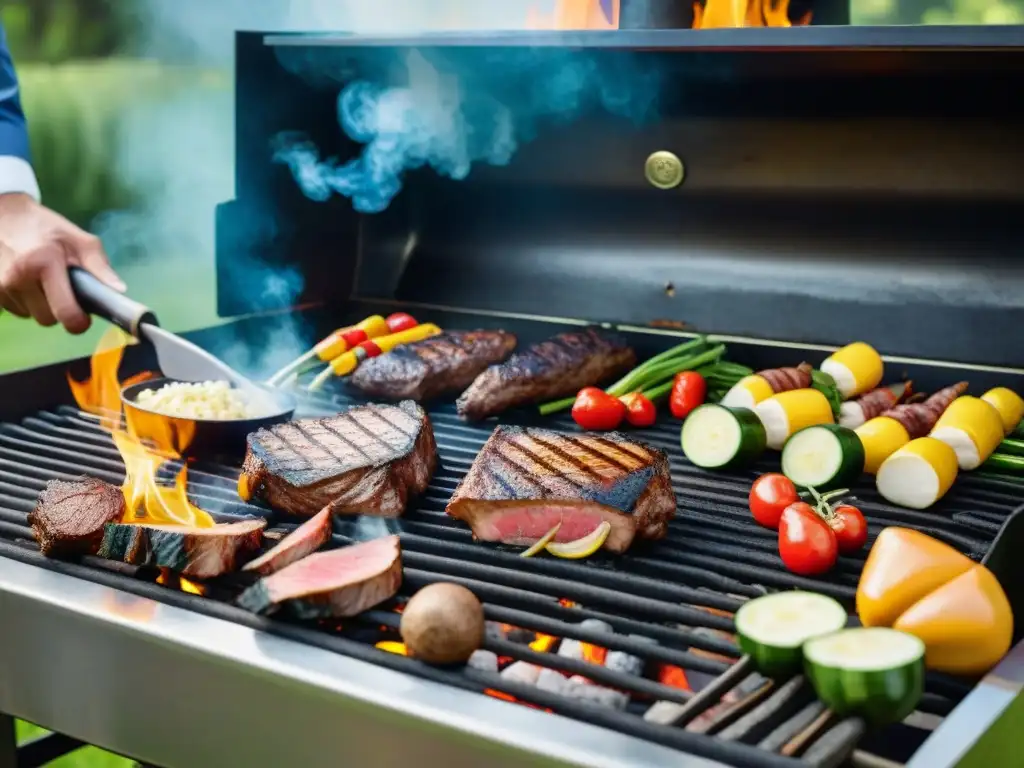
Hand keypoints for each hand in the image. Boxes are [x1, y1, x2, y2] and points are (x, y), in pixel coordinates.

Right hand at [0, 193, 124, 333]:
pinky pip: (17, 310)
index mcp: (43, 263)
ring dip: (43, 306)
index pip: (66, 313)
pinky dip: (27, 302)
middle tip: (65, 290)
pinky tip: (29, 283)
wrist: (3, 214)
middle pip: (48, 320)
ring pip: (32, 316)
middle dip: (61, 311)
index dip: (79, 321)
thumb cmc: (46, 228)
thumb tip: (119, 291)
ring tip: (44, 281)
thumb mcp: (78, 240)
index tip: (84, 316)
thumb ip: (99, 266)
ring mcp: (1, 285)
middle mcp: (18, 277)